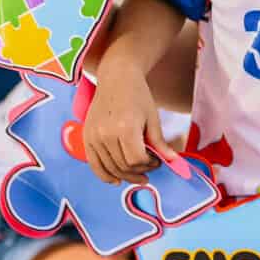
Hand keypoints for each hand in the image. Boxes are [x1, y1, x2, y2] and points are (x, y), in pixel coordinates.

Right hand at [84, 58, 177, 184]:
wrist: (116, 78)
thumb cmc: (138, 95)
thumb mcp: (153, 117)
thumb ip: (159, 142)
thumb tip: (173, 161)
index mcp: (125, 128)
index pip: (137, 160)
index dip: (150, 164)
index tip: (157, 160)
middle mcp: (106, 134)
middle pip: (124, 166)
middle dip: (140, 170)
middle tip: (151, 166)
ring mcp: (93, 137)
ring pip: (110, 168)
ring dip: (126, 175)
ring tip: (139, 174)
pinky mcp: (86, 137)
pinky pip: (94, 165)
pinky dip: (105, 175)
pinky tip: (116, 180)